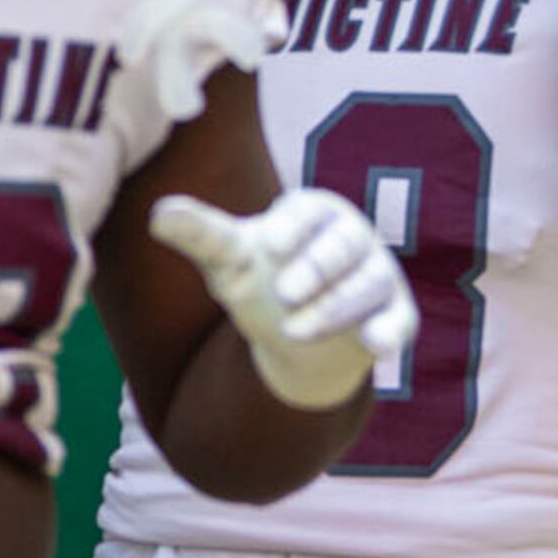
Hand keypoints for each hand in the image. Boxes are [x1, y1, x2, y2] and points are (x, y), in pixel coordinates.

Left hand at [151, 188, 416, 412]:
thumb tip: (157, 213)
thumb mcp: (229, 261)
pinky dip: (390, 332)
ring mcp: (378, 275)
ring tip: (292, 332)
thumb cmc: (261, 278)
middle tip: (282, 294)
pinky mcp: (395, 314)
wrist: (297, 332)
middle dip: (315, 269)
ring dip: (333, 310)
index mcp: (315, 211)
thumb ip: (201, 236)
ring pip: (367, 285)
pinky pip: (400, 320)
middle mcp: (354, 237)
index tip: (269, 245)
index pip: (310, 211)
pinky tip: (374, 347)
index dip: (293, 228)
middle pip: (343, 247)